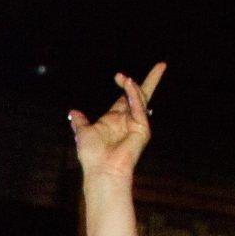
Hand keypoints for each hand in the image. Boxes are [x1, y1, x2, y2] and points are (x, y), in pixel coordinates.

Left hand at [69, 63, 164, 180]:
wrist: (101, 170)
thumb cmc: (92, 156)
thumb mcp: (83, 132)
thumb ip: (80, 121)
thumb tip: (73, 112)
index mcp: (116, 119)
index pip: (126, 97)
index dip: (126, 85)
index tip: (119, 76)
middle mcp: (128, 120)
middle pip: (142, 95)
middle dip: (151, 80)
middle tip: (161, 65)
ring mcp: (137, 124)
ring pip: (140, 99)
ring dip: (133, 87)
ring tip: (124, 78)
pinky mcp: (142, 129)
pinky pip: (139, 108)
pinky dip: (134, 96)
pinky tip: (128, 85)